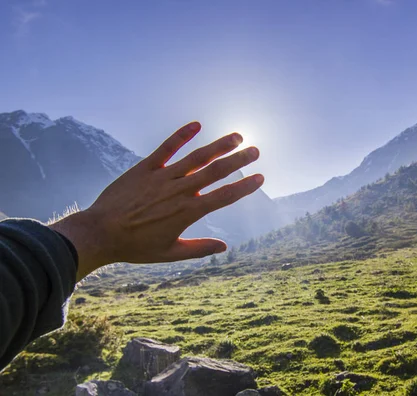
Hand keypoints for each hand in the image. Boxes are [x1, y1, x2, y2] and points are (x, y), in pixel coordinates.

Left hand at [49, 121, 262, 279]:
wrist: (99, 233)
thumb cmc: (135, 246)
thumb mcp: (170, 252)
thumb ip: (199, 248)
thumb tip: (225, 247)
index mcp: (188, 212)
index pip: (225, 196)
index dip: (245, 186)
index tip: (260, 177)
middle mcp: (180, 191)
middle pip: (216, 171)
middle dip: (239, 160)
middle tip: (255, 150)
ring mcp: (163, 177)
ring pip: (197, 157)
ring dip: (219, 145)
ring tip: (236, 136)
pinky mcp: (145, 168)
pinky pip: (166, 148)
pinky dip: (181, 135)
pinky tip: (197, 125)